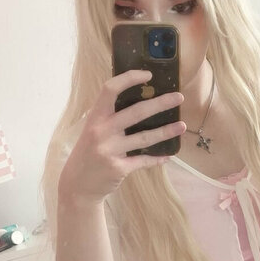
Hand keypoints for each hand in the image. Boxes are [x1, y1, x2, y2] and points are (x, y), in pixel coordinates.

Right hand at [58, 69, 185, 205]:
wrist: (77, 186)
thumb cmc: (88, 154)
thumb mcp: (92, 131)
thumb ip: (109, 118)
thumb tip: (141, 104)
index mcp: (95, 117)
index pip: (110, 89)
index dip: (129, 78)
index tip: (148, 75)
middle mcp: (101, 131)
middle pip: (136, 112)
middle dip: (161, 103)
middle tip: (179, 97)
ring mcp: (110, 150)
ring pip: (144, 138)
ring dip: (166, 131)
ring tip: (182, 126)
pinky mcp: (118, 168)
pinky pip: (143, 161)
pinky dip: (157, 159)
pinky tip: (168, 156)